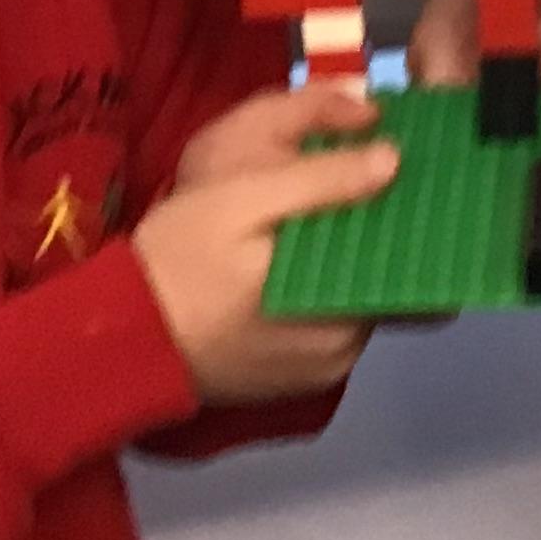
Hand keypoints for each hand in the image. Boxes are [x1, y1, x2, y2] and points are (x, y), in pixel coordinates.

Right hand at [131, 80, 398, 405]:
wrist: (118, 338)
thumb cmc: (178, 260)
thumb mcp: (242, 200)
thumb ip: (321, 183)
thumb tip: (394, 161)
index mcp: (343, 309)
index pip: (418, 270)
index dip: (422, 223)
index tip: (422, 180)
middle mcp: (345, 349)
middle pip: (391, 282)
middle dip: (385, 234)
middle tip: (369, 178)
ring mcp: (322, 369)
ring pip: (362, 300)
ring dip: (354, 260)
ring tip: (335, 207)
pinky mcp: (297, 378)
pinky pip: (333, 321)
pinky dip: (329, 287)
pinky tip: (302, 252)